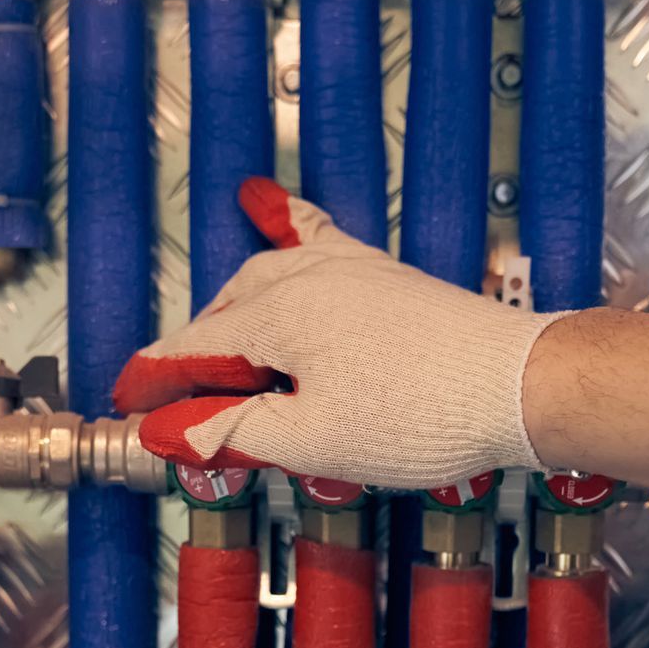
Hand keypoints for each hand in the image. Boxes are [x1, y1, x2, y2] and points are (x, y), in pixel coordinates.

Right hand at [114, 178, 564, 489]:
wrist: (521, 385)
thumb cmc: (427, 415)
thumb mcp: (313, 442)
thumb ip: (234, 431)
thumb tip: (169, 431)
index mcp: (281, 317)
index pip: (194, 349)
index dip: (155, 382)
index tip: (128, 403)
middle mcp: (309, 277)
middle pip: (226, 310)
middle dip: (196, 354)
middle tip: (179, 402)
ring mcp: (350, 269)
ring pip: (265, 273)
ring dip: (232, 310)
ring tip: (218, 347)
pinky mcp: (384, 275)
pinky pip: (316, 238)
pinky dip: (283, 229)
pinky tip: (268, 205)